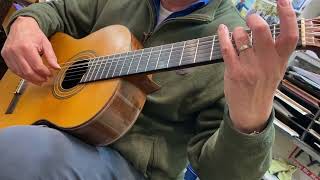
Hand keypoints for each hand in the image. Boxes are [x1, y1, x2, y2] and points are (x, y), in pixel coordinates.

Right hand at [1, 17, 59, 84]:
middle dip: (38, 78)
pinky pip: (14, 70)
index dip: (45, 73)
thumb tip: (57, 68)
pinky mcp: (5, 56)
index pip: (37, 66)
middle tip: (45, 80)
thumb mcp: (46, 43)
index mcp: (27, 47)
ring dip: (31, 79)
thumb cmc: (33, 33)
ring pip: (20, 73)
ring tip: (39, 80)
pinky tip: (30, 76)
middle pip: (28, 71)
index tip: (50, 74)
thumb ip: (51, 56)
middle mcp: (15, 51)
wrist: (21, 25)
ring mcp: (9, 54)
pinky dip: (23, 75)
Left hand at [218, 0, 297, 132]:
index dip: (288, 16)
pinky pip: (227, 47)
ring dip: (238, 31)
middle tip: (251, 17)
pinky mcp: (234, 71)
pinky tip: (222, 29)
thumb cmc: (263, 87)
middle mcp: (267, 63)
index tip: (283, 1)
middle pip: (262, 31)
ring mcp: (249, 67)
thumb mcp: (277, 70)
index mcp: (281, 61)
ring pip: (242, 37)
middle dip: (253, 18)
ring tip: (238, 35)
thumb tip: (265, 28)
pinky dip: (223, 35)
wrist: (251, 111)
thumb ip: (275, 51)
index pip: (289, 35)